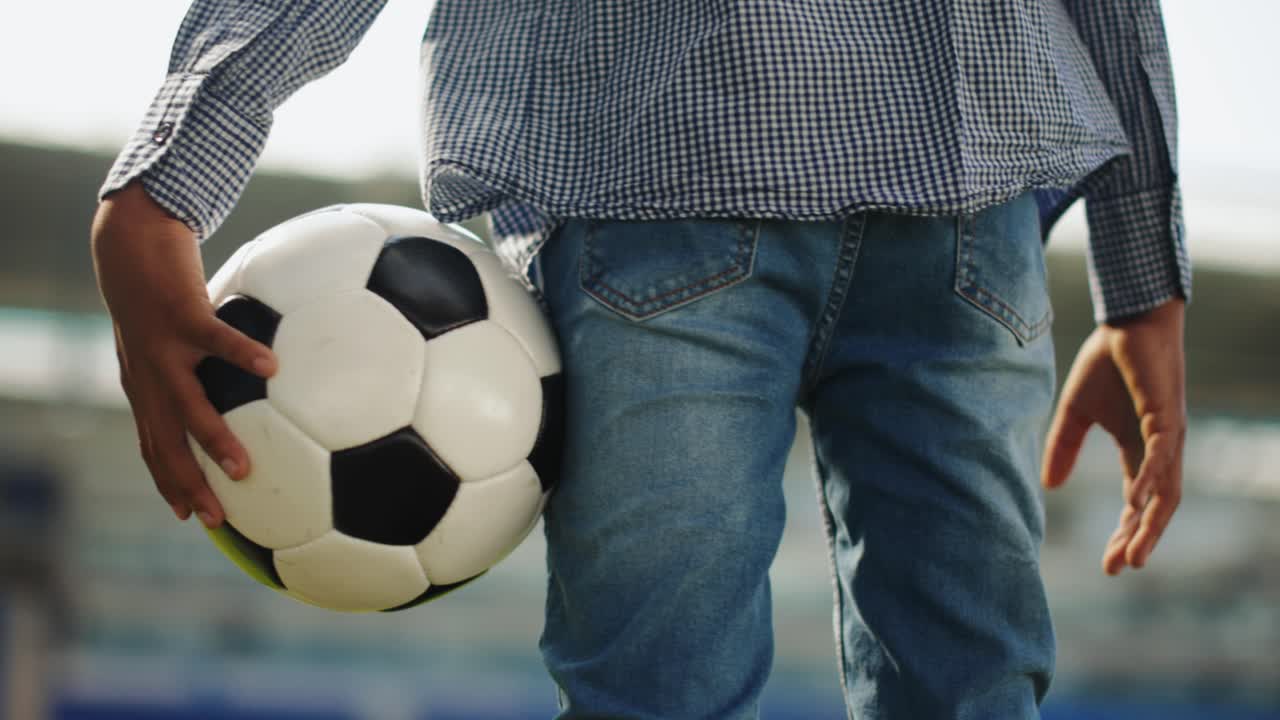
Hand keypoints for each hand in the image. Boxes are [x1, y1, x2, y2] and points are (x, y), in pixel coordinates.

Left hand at [91, 182, 276, 527]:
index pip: (153, 445)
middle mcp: (149, 374)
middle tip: (216, 518)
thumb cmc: (157, 284)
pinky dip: (242, 356)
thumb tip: (246, 374)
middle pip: (165, 442)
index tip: (191, 516)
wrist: (128, 239)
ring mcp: (162, 347)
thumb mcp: (170, 330)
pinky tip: (271, 370)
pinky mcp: (180, 314)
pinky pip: (217, 340)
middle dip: (187, 484)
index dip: (168, 482)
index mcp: (146, 383)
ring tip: (241, 468)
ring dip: (212, 441)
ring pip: (186, 405)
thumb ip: (199, 358)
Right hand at [1042, 298, 1186, 574]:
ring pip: (1165, 494)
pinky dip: (1151, 483)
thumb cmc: (1107, 363)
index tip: (1106, 564)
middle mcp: (1159, 451)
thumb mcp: (1074, 412)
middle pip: (1152, 509)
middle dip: (1137, 540)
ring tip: (1136, 555)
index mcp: (1138, 450)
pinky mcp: (1167, 419)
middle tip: (1120, 569)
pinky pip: (1162, 459)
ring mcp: (1167, 438)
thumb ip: (1063, 447)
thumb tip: (1048, 485)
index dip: (1124, 534)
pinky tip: (1138, 503)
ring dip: (1151, 526)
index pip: (1135, 504)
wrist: (1129, 322)